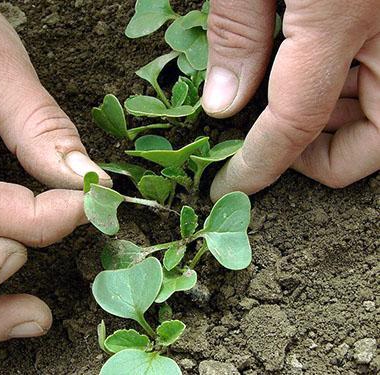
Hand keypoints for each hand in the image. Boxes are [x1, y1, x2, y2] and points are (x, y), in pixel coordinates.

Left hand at [203, 0, 379, 200]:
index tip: (230, 184)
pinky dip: (350, 88)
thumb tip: (221, 104)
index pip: (297, 121)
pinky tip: (305, 72)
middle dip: (319, 158)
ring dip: (337, 123)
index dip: (259, 164)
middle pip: (372, 137)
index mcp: (340, 15)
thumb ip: (236, 31)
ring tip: (277, 110)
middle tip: (266, 147)